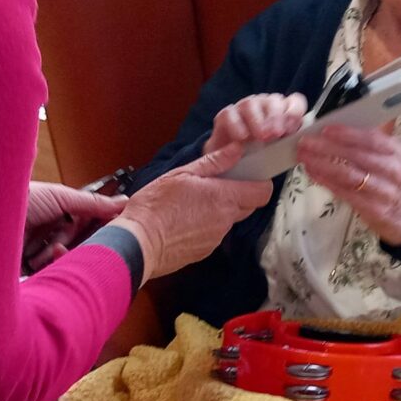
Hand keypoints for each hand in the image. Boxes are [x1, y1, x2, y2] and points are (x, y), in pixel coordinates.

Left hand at [23, 181, 125, 272]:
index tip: (112, 233)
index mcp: (60, 217)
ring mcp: (40, 256)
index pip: (88, 228)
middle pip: (79, 247)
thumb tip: (123, 202)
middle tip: (66, 241)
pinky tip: (39, 260)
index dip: (99, 231)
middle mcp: (51, 236)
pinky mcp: (30, 275)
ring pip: (66, 263)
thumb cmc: (21, 199)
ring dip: (60, 257)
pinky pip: (51, 276)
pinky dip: (49, 269)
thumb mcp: (61, 197)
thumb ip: (92, 203)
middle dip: (77, 246)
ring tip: (47, 248)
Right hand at [111, 143, 271, 281]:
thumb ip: (213, 162)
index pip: (262, 192)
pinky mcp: (205, 251)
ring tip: (196, 200)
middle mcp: (225, 220)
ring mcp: (216, 238)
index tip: (250, 173)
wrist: (138, 244)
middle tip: (220, 182)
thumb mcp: (182, 174)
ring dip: (222, 208)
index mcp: (223, 197)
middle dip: (241, 193)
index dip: (261, 181)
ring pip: (231, 219)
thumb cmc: (156, 205)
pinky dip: (208, 223)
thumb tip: (237, 149)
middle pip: (249, 205)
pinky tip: (187, 217)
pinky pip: (216, 232)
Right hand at [203, 92, 307, 153]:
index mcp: (282, 112)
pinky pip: (230, 113)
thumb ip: (290, 144)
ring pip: (251, 104)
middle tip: (277, 134)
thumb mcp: (279, 152)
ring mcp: (244, 108)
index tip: (292, 129)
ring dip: (257, 120)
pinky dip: (237, 124)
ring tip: (261, 137)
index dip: (295, 112)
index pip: (294, 101)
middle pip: (273, 101)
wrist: (232, 165)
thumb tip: (304, 145)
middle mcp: (264, 105)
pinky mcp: (226, 115)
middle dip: (276, 117)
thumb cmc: (259, 157)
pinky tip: (243, 137)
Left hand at [297, 125, 400, 245]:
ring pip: (349, 175)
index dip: (346, 133)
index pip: (371, 138)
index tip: (324, 129)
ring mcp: (385, 191)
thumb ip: (361, 141)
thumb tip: (329, 127)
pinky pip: (346, 193)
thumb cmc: (384, 177)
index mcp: (394, 150)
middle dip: (327, 147)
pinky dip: (326, 182)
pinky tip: (313, 174)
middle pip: (357, 156)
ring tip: (305, 157)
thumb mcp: (382, 155)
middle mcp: (392, 170)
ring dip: (323, 164)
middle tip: (305, 142)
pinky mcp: (374, 209)